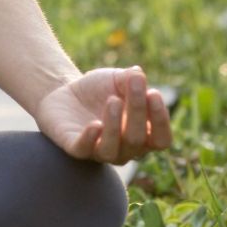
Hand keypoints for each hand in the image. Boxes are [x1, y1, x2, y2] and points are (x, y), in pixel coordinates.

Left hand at [34, 63, 172, 163]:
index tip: (153, 93)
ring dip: (114, 126)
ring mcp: (100, 152)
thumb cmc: (99, 90)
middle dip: (137, 111)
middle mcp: (125, 150)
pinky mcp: (76, 148)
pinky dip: (90, 139)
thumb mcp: (116, 79)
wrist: (65, 91)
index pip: (161, 140)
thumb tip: (138, 74)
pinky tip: (94, 124)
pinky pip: (84, 150)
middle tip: (133, 85)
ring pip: (112, 151)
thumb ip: (130, 78)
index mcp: (143, 136)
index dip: (160, 120)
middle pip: (138, 141)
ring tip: (112, 101)